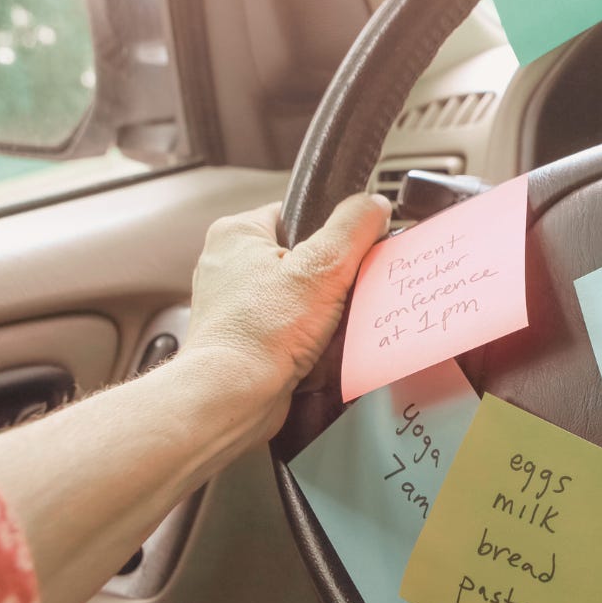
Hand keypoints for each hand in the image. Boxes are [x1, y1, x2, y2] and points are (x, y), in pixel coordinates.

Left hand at [180, 194, 390, 443]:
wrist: (233, 397)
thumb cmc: (259, 334)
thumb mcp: (322, 267)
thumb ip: (353, 227)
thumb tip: (374, 205)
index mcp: (236, 233)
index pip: (298, 214)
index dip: (330, 233)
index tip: (349, 252)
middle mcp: (227, 265)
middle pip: (302, 257)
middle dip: (328, 278)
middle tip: (340, 292)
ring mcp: (234, 304)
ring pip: (298, 295)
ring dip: (320, 311)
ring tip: (327, 323)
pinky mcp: (244, 338)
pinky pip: (289, 327)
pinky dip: (306, 337)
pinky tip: (316, 347)